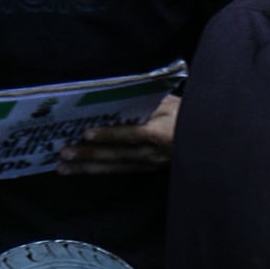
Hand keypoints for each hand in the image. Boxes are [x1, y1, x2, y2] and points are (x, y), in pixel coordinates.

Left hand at [55, 95, 178, 174]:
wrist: (207, 138)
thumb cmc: (184, 114)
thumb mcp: (167, 103)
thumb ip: (143, 102)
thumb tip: (114, 99)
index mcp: (160, 134)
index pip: (131, 134)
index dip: (109, 135)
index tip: (87, 133)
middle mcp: (152, 153)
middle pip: (117, 155)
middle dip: (88, 155)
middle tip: (64, 153)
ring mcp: (148, 164)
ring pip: (114, 167)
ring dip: (87, 167)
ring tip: (63, 167)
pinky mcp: (145, 168)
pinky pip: (118, 170)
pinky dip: (98, 169)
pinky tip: (80, 169)